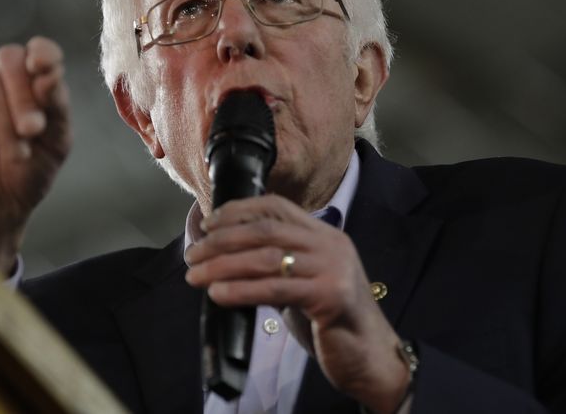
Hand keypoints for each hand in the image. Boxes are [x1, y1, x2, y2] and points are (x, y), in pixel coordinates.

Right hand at [0, 36, 70, 272]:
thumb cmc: (30, 169)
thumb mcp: (56, 141)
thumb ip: (56, 105)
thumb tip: (49, 74)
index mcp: (36, 78)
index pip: (41, 50)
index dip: (44, 55)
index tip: (44, 69)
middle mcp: (2, 72)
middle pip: (10, 58)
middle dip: (23, 97)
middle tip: (32, 131)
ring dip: (1, 119)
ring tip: (12, 152)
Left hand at [185, 195, 410, 412]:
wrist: (371, 358)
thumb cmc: (331, 324)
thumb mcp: (303, 283)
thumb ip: (275, 267)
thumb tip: (223, 259)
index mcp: (325, 235)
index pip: (277, 207)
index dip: (238, 211)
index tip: (208, 224)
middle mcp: (331, 245)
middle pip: (266, 230)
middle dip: (222, 241)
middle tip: (193, 255)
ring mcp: (334, 268)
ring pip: (267, 257)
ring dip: (223, 265)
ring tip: (196, 276)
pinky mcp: (331, 296)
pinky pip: (277, 288)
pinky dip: (242, 290)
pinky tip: (219, 295)